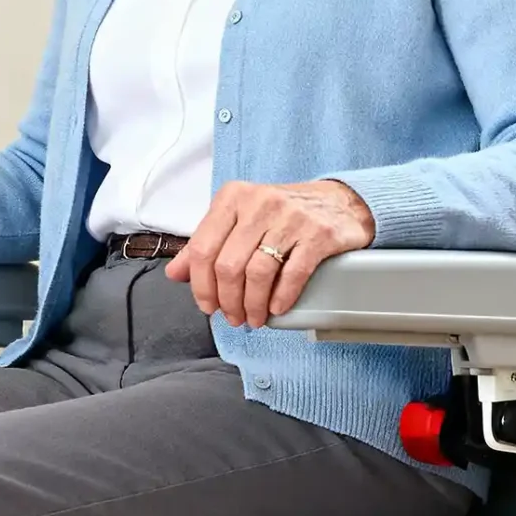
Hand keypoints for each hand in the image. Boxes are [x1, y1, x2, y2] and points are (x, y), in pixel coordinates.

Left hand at [167, 178, 375, 328]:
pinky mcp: (318, 234)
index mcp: (233, 197)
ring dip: (252, 305)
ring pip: (258, 273)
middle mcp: (259, 203)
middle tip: (233, 317)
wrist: (340, 203)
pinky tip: (277, 309)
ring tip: (254, 317)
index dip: (201, 286)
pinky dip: (281, 298)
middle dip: (228, 301)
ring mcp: (290, 217)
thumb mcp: (240, 220)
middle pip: (229, 266)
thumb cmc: (284, 214)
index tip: (208, 306)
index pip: (203, 249)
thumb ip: (207, 244)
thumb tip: (175, 273)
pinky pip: (292, 274)